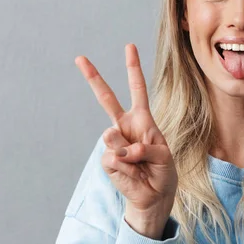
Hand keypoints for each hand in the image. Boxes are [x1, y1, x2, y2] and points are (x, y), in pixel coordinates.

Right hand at [75, 44, 177, 238]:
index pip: (137, 90)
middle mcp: (125, 127)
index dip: (133, 69)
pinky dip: (128, 169)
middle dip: (94, 78)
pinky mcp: (107, 160)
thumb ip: (145, 148)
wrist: (154, 196)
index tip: (129, 46)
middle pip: (107, 99)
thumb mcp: (164, 156)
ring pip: (113, 137)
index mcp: (142, 120)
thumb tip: (119, 149)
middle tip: (80, 58)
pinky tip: (134, 174)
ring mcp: (114, 143)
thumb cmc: (162, 172)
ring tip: (141, 166)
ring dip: (132, 154)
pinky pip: (115, 159)